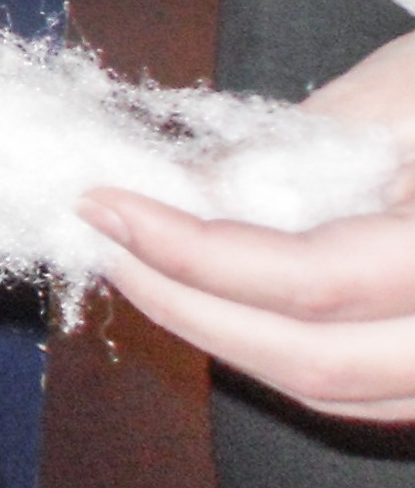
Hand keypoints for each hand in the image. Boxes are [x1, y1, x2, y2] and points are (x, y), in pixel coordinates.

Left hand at [77, 28, 414, 422]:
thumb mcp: (404, 93)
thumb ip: (293, 150)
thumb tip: (180, 187)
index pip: (310, 281)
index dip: (191, 251)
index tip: (102, 204)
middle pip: (316, 363)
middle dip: (189, 307)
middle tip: (107, 242)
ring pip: (342, 393)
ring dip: (229, 338)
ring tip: (149, 267)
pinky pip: (374, 393)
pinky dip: (290, 352)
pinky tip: (228, 301)